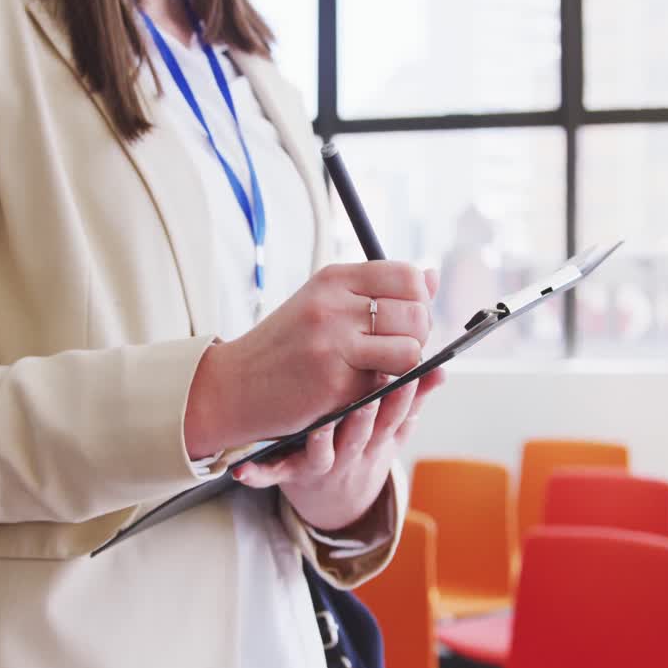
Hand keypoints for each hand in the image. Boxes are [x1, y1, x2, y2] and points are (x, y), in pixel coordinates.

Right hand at [184, 262, 435, 459]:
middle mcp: (334, 305)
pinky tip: (353, 389)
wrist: (234, 386)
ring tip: (380, 370)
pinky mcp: (335, 383)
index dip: (419, 302)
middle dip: (417, 337)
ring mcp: (334, 344)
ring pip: (411, 351)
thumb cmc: (286, 346)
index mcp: (333, 278)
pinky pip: (386, 386)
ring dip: (404, 367)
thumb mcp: (326, 303)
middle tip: (395, 351)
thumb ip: (378, 290)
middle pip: (416, 315)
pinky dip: (378, 391)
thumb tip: (433, 276)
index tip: (404, 320)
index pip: (408, 277)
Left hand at [236, 366, 445, 530]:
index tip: (410, 372)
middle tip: (368, 394)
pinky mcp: (292, 476)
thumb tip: (441, 369)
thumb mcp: (392, 432)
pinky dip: (259, 475)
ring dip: (322, 442)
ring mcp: (322, 467)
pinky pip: (275, 476)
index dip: (403, 398)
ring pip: (323, 454)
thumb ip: (413, 400)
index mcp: (376, 440)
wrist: (336, 503)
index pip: (394, 417)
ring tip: (321, 426)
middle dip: (366, 416)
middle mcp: (352, 454)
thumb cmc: (364, 451)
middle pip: (361, 435)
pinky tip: (241, 470)